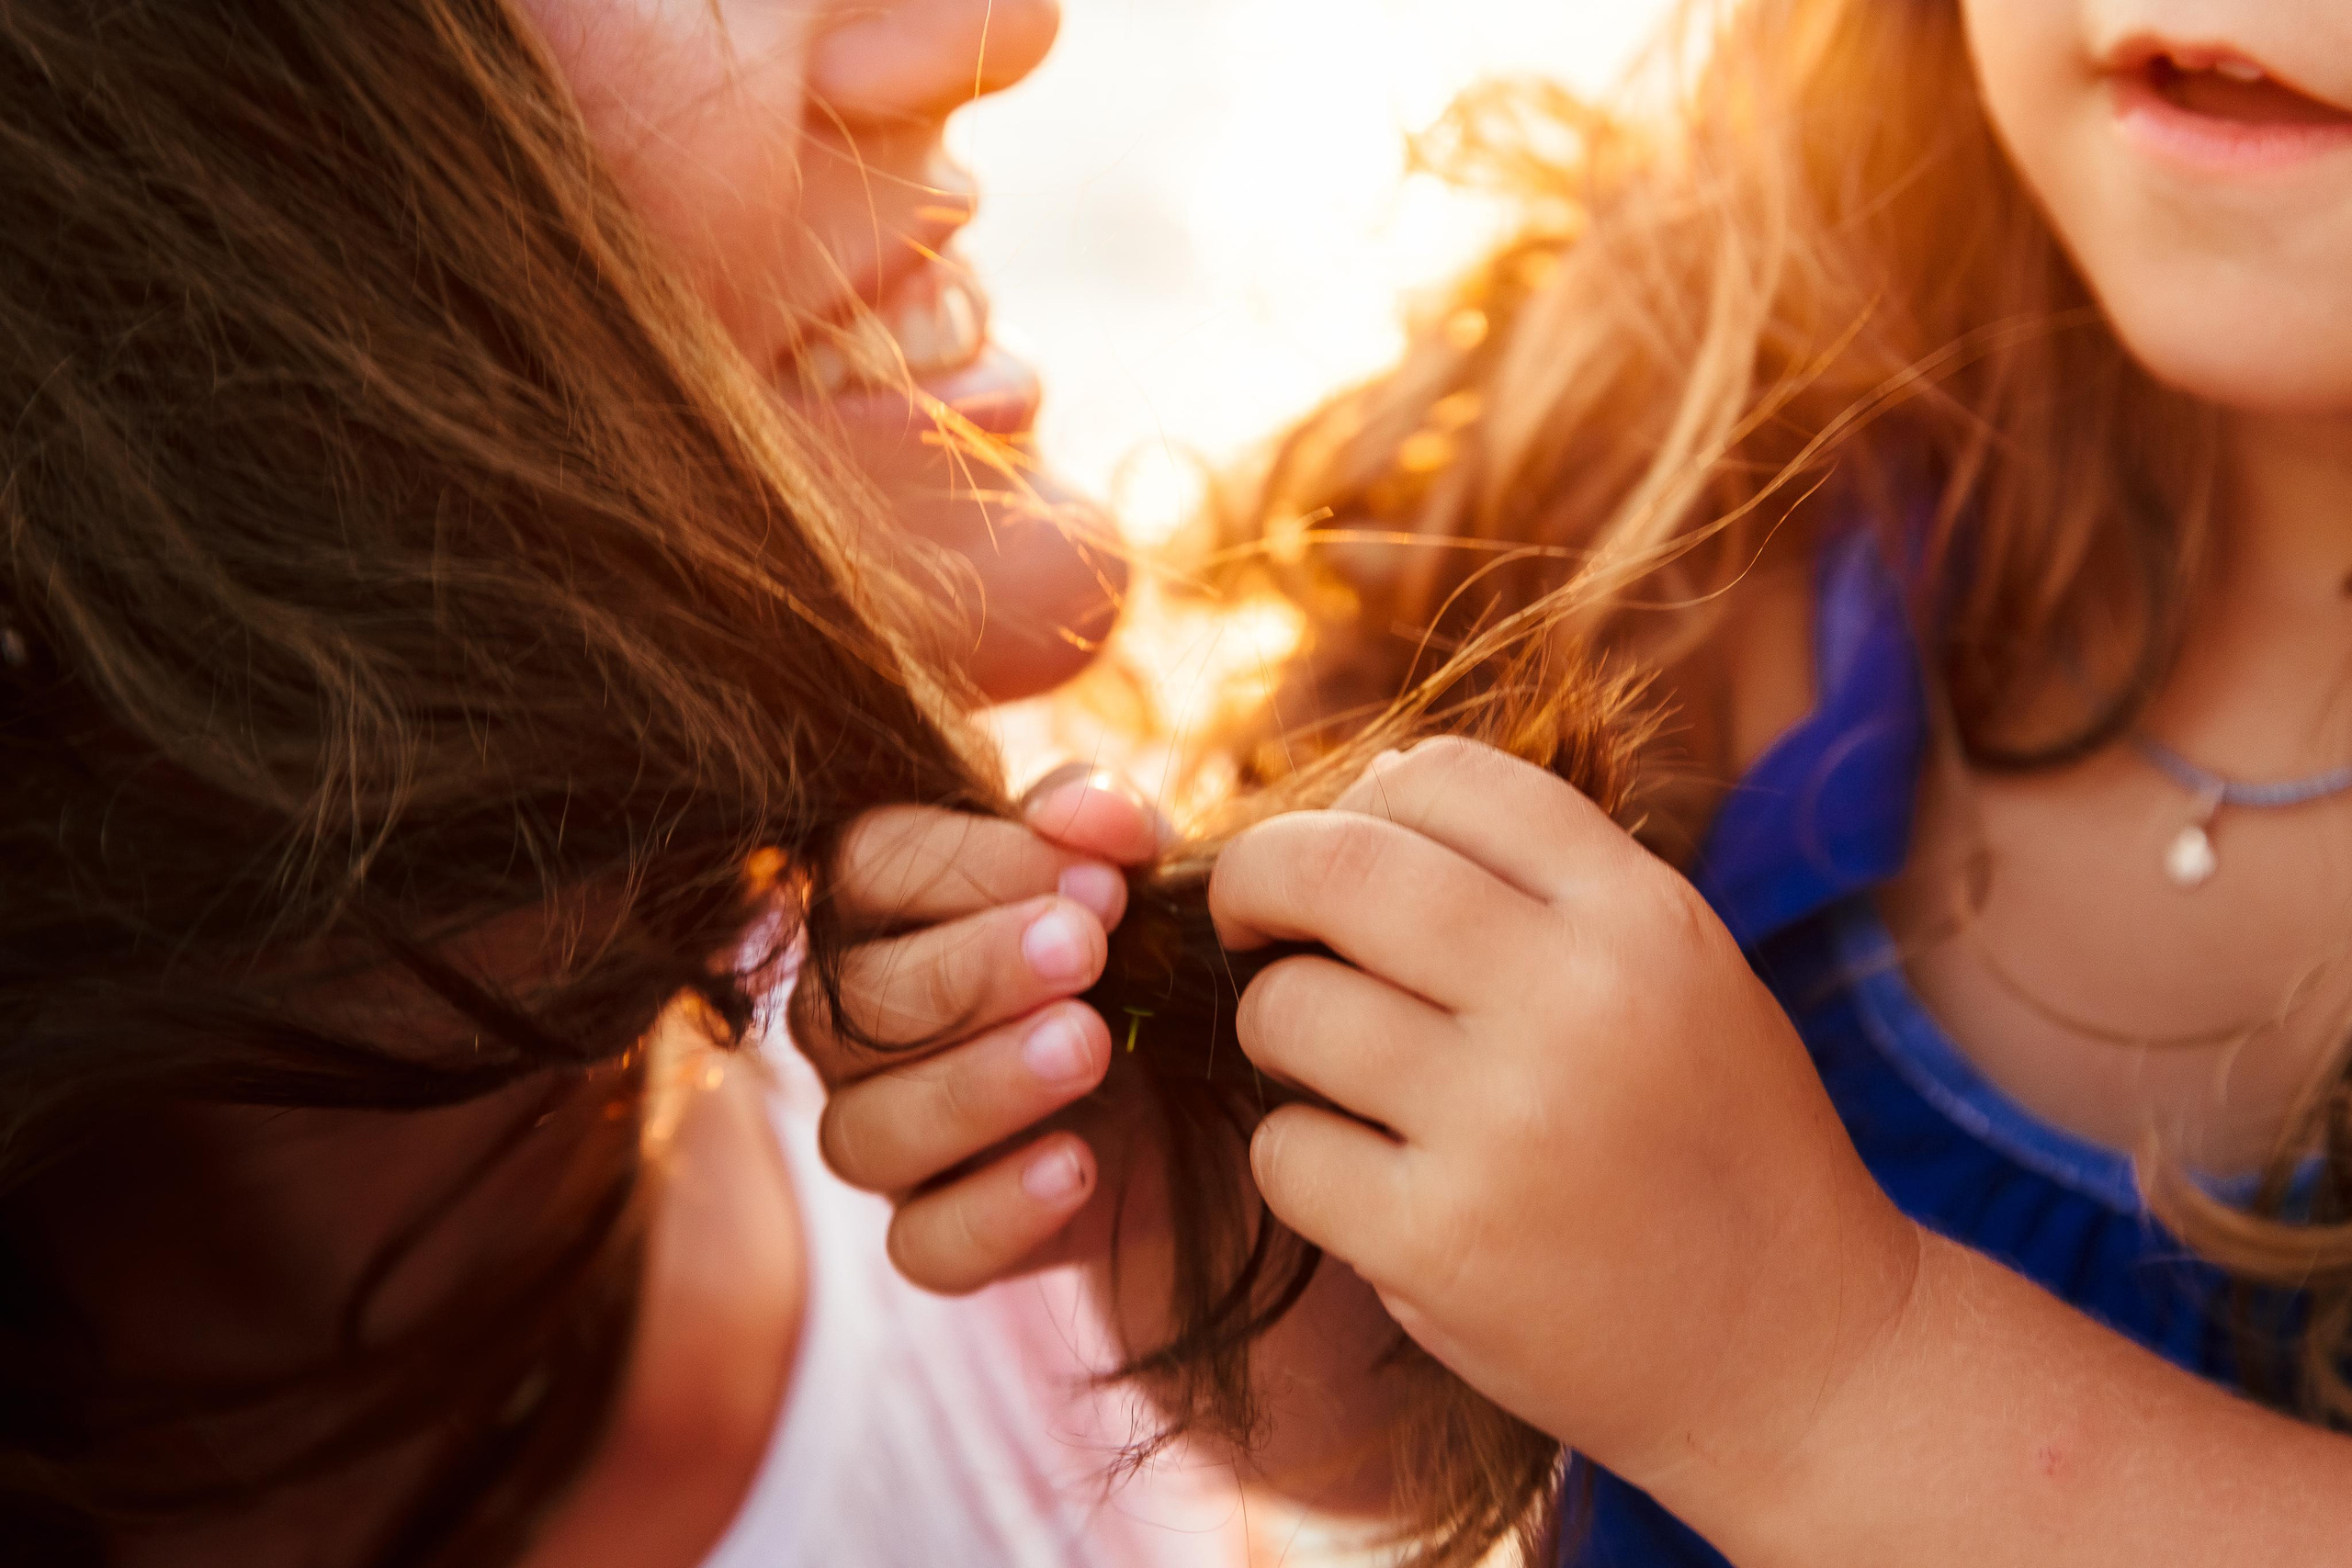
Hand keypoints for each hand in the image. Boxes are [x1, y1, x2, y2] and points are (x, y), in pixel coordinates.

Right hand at [790, 767, 1160, 1292]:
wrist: (1207, 1100)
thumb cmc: (1140, 956)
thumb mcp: (1130, 873)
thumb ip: (1097, 823)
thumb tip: (1081, 814)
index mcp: (884, 909)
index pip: (866, 864)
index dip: (970, 864)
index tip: (1098, 882)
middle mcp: (854, 1027)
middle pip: (851, 1003)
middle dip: (970, 972)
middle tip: (1087, 953)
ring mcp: (882, 1137)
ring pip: (866, 1132)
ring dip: (977, 1086)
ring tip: (1091, 1048)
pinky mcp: (935, 1234)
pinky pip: (923, 1245)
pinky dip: (998, 1210)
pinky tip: (1081, 1165)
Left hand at [1210, 738, 1920, 1495]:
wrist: (1802, 1356)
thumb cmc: (1722, 1148)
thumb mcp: (1687, 975)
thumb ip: (1549, 881)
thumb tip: (1374, 783)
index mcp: (1643, 917)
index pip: (1445, 777)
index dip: (1357, 798)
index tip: (1332, 850)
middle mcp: (1577, 1000)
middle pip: (1337, 867)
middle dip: (1257, 878)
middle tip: (1247, 920)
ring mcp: (1506, 1125)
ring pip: (1290, 1010)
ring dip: (1277, 1029)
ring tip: (1328, 1066)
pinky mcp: (1442, 1244)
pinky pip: (1287, 1152)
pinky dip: (1299, 1158)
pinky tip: (1361, 1180)